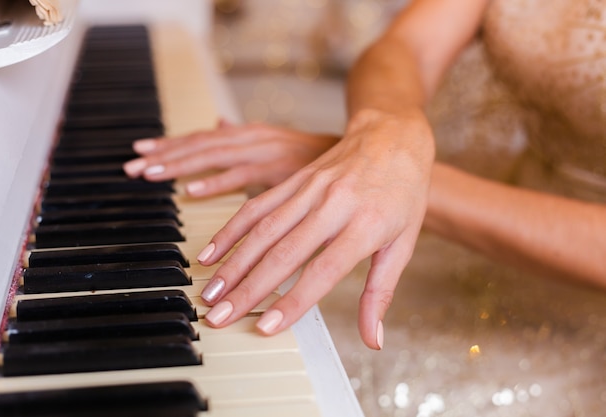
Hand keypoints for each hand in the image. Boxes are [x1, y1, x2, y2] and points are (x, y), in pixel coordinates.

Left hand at [123, 120, 338, 196]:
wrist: (357, 154)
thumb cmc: (312, 158)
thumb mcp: (272, 143)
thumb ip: (243, 137)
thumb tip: (218, 124)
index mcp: (249, 135)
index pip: (202, 139)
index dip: (170, 145)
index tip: (141, 152)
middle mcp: (253, 138)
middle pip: (200, 146)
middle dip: (164, 156)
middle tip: (131, 166)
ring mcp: (265, 151)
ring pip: (214, 157)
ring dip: (179, 166)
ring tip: (148, 174)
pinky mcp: (280, 169)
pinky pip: (242, 176)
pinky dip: (215, 183)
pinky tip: (191, 192)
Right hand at [197, 108, 434, 348]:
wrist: (393, 138)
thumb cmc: (402, 193)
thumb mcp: (403, 243)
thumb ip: (380, 292)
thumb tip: (372, 339)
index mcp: (365, 225)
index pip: (324, 270)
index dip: (294, 300)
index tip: (267, 326)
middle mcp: (333, 206)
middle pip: (284, 252)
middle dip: (248, 288)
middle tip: (221, 317)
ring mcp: (310, 190)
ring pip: (263, 230)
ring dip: (234, 263)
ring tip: (211, 292)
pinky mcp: (295, 181)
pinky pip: (257, 206)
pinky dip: (232, 230)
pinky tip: (213, 252)